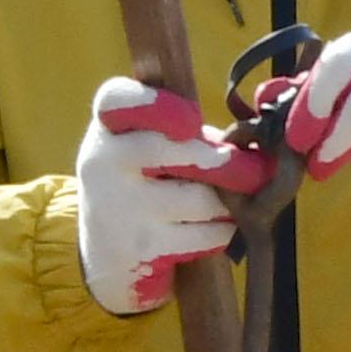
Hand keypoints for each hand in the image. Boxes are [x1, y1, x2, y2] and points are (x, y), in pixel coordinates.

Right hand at [73, 77, 250, 314]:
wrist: (102, 251)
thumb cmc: (140, 184)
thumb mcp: (144, 147)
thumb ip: (186, 135)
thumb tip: (248, 150)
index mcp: (108, 127)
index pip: (118, 99)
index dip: (156, 105)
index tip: (190, 121)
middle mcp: (105, 162)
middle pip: (178, 150)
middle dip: (223, 162)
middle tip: (249, 171)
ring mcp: (122, 206)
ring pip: (202, 198)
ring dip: (226, 203)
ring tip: (226, 203)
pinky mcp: (142, 246)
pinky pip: (205, 233)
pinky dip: (220, 231)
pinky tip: (212, 228)